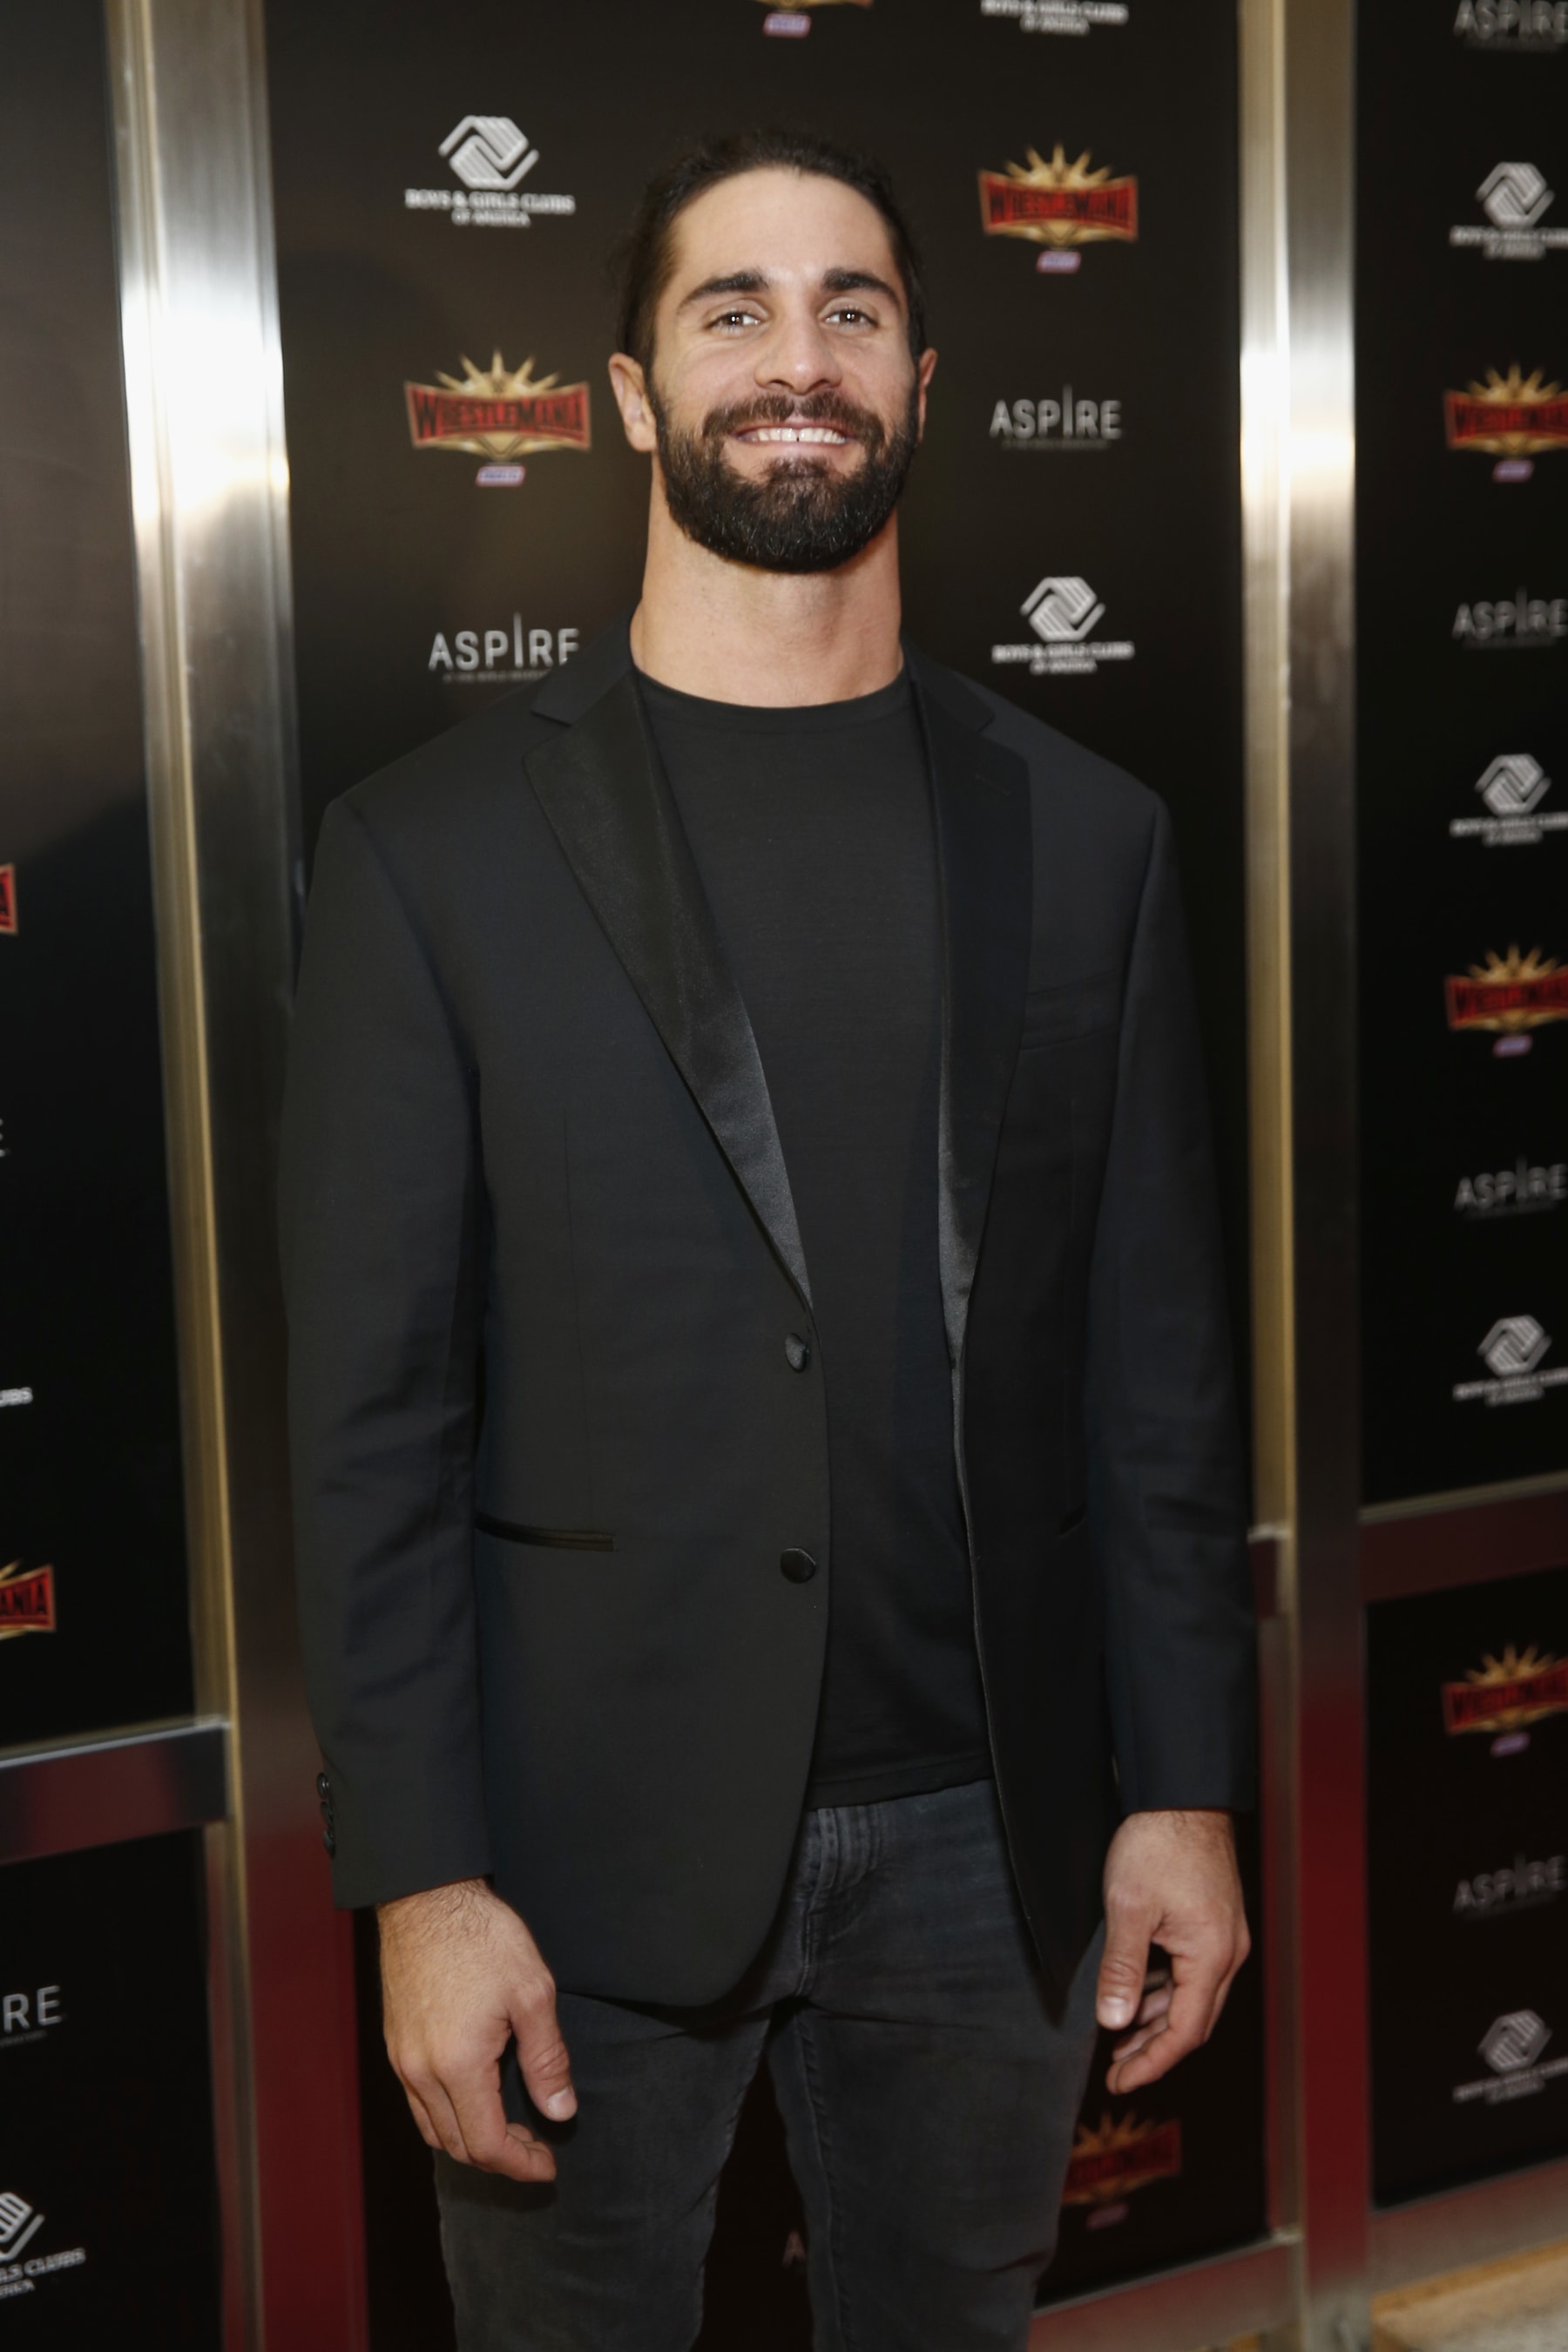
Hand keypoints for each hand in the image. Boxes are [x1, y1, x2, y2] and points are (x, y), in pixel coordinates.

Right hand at [377, 1878, 575, 2180]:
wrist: (426, 1898)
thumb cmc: (483, 1938)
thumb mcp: (532, 1992)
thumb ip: (547, 2059)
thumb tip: (561, 2112)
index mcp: (458, 2065)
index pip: (487, 2144)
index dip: (521, 2164)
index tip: (549, 2164)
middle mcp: (421, 2073)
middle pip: (457, 2146)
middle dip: (500, 2157)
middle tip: (537, 2146)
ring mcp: (402, 2060)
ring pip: (433, 2129)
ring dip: (471, 2141)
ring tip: (510, 2128)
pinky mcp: (395, 2044)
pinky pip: (418, 2103)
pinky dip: (447, 2117)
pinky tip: (475, 2099)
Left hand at [1095, 1809, 1248, 2094]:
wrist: (1182, 1793)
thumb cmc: (1156, 1843)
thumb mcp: (1128, 1906)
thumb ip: (1122, 1968)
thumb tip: (1113, 2023)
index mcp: (1211, 1956)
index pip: (1184, 2032)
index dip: (1151, 2063)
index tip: (1118, 2082)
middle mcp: (1228, 1953)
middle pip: (1194, 2022)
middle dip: (1155, 2050)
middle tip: (1116, 2071)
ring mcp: (1225, 1937)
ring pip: (1195, 1999)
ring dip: (1159, 2022)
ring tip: (1121, 2040)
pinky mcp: (1215, 1921)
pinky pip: (1195, 1973)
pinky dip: (1167, 1993)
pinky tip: (1140, 1996)